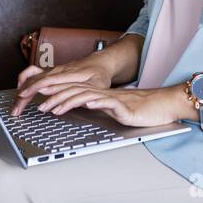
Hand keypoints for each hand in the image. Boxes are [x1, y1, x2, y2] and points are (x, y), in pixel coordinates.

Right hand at [10, 55, 112, 115]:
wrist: (101, 62)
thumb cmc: (100, 75)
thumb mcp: (97, 86)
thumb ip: (83, 92)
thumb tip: (71, 100)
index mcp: (68, 74)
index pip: (46, 80)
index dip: (33, 88)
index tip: (23, 96)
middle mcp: (58, 70)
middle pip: (35, 80)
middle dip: (23, 95)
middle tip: (16, 110)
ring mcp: (54, 69)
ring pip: (33, 78)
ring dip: (22, 90)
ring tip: (16, 103)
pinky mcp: (52, 71)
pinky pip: (34, 73)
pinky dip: (25, 80)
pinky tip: (21, 88)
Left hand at [33, 85, 184, 128]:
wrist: (163, 106)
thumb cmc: (141, 110)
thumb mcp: (115, 110)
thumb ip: (100, 107)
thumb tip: (84, 107)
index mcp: (100, 95)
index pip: (74, 92)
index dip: (56, 93)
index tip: (40, 97)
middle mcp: (104, 95)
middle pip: (75, 92)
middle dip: (55, 97)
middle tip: (38, 103)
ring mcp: (113, 99)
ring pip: (86, 96)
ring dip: (67, 101)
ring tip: (53, 108)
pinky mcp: (124, 107)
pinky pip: (107, 103)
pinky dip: (94, 103)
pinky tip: (85, 105)